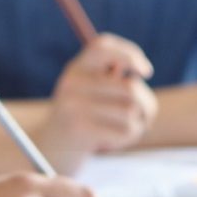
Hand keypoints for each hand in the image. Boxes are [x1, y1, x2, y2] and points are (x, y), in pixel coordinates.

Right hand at [40, 34, 157, 156]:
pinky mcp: (80, 129)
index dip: (129, 53)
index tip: (147, 73)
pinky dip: (128, 138)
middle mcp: (72, 83)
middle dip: (147, 104)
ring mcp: (73, 105)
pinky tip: (114, 142)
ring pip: (131, 111)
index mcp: (75, 68)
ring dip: (138, 124)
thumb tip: (139, 75)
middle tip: (146, 116)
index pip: (103, 46)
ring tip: (126, 130)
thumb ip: (113, 81)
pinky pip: (125, 131)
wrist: (49, 150)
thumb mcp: (90, 93)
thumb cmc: (81, 118)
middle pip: (130, 87)